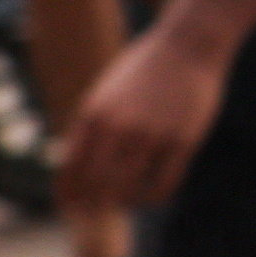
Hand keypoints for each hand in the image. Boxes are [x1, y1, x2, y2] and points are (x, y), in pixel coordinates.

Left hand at [60, 19, 230, 215]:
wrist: (188, 43)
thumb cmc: (142, 70)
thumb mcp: (104, 94)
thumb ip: (87, 129)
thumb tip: (71, 168)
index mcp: (93, 115)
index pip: (70, 169)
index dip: (67, 195)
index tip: (69, 208)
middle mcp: (119, 127)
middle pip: (96, 187)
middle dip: (94, 205)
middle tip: (97, 213)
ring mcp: (152, 135)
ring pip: (129, 191)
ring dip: (124, 203)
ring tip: (126, 201)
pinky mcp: (183, 140)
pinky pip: (163, 185)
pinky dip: (154, 197)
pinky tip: (152, 194)